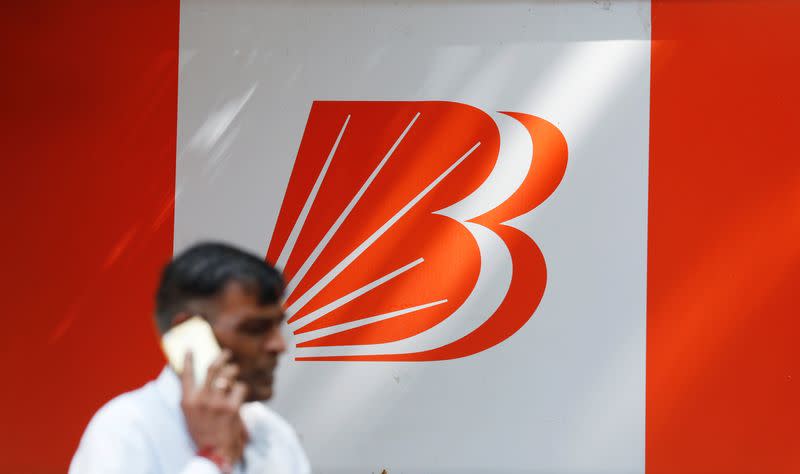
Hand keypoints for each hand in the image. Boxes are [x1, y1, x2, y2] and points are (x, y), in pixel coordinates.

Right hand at [180, 350, 248, 464]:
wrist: (214, 454)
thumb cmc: (203, 435)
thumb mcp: (191, 416)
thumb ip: (196, 398)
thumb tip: (207, 379)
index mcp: (187, 401)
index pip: (185, 375)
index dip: (187, 360)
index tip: (189, 349)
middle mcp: (201, 399)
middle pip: (212, 368)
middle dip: (221, 357)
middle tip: (226, 353)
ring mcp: (217, 402)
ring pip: (228, 374)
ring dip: (233, 371)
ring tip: (234, 372)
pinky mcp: (232, 406)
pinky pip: (240, 387)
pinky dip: (242, 389)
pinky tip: (240, 395)